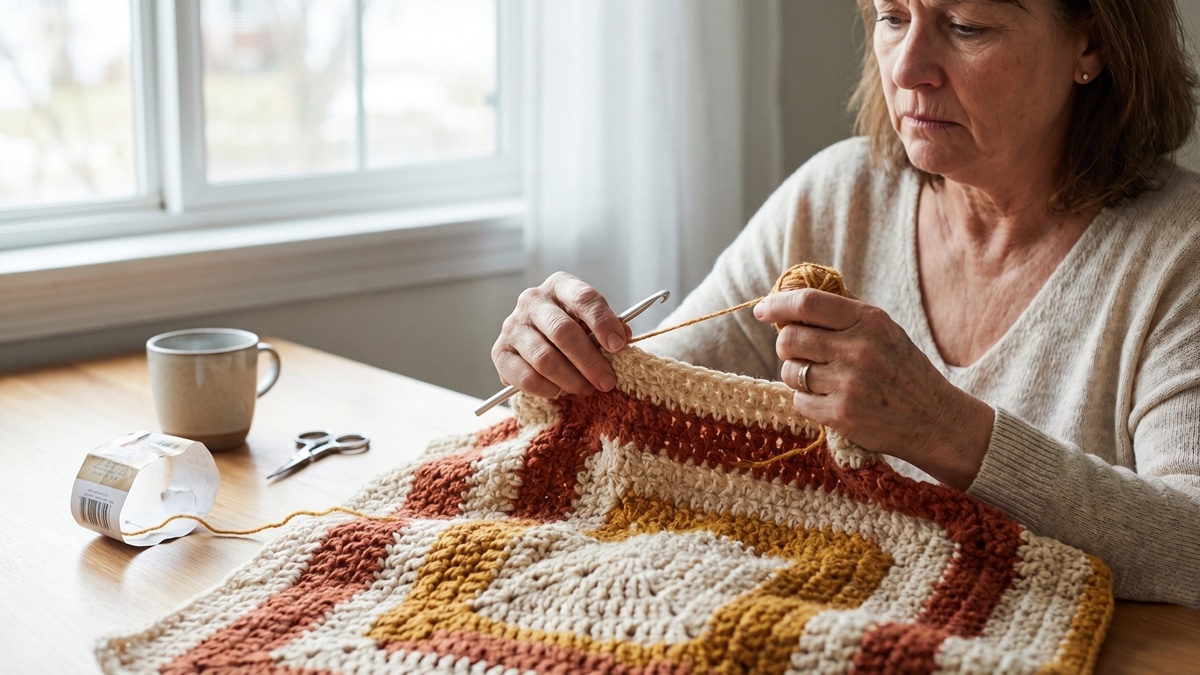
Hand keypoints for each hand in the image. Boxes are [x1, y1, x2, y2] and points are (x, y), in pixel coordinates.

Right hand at [490, 272, 630, 398]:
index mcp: (559, 285)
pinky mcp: (500, 352)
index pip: (583, 298)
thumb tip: (622, 338)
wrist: (538, 341)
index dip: (603, 322)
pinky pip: (526, 377)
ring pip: (544, 358)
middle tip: (607, 382)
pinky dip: (547, 389)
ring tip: (586, 389)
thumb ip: (608, 328)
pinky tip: (559, 391)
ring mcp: (512, 326)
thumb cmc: (573, 329)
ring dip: (571, 379)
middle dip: (589, 361)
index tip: (619, 346)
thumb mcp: (592, 322)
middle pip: (562, 331)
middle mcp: (532, 300)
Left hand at [753, 288, 993, 489]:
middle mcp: (858, 349)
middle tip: (800, 353)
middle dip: (787, 346)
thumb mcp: (885, 331)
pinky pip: (799, 401)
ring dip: (798, 376)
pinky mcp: (841, 415)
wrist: (936, 421)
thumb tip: (794, 293)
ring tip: (823, 380)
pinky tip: (831, 401)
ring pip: (791, 372)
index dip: (777, 304)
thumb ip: (845, 311)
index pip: (807, 303)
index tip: (762, 310)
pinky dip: (808, 401)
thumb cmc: (903, 371)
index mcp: (869, 321)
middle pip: (789, 338)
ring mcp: (849, 384)